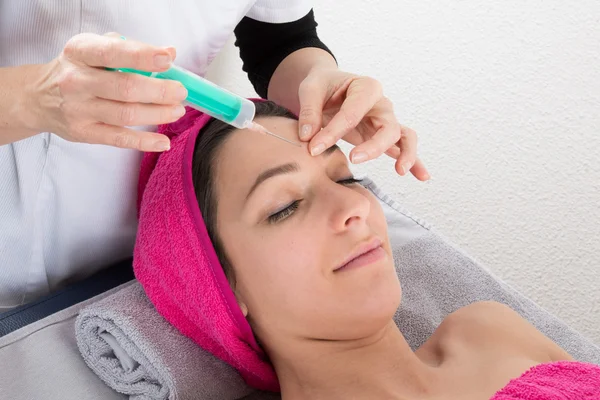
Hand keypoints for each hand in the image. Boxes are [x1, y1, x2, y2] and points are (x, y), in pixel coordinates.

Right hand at [24, 33, 187, 150]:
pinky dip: (145, 142)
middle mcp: (77, 80)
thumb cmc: (77, 69)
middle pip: (125, 88)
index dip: (143, 57)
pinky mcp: (84, 133)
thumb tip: (169, 52)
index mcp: (80, 52)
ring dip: (158, 114)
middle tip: (180, 92)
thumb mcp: (96, 49)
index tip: (167, 60)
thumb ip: (131, 49)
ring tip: (177, 110)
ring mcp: (79, 109)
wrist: (38, 97)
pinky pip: (120, 139)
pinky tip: (164, 141)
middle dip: (159, 91)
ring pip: (126, 114)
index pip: (113, 53)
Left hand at [297, 68, 428, 179]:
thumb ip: (309, 111)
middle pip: (388, 126)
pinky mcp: (384, 136)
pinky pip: (403, 147)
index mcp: (365, 87)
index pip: (353, 112)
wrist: (329, 87)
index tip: (313, 148)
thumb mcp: (310, 89)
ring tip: (400, 170)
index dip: (333, 132)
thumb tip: (308, 137)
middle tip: (353, 158)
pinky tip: (422, 176)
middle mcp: (381, 104)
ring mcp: (386, 120)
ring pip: (404, 136)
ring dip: (406, 153)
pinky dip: (415, 161)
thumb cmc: (322, 86)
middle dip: (373, 145)